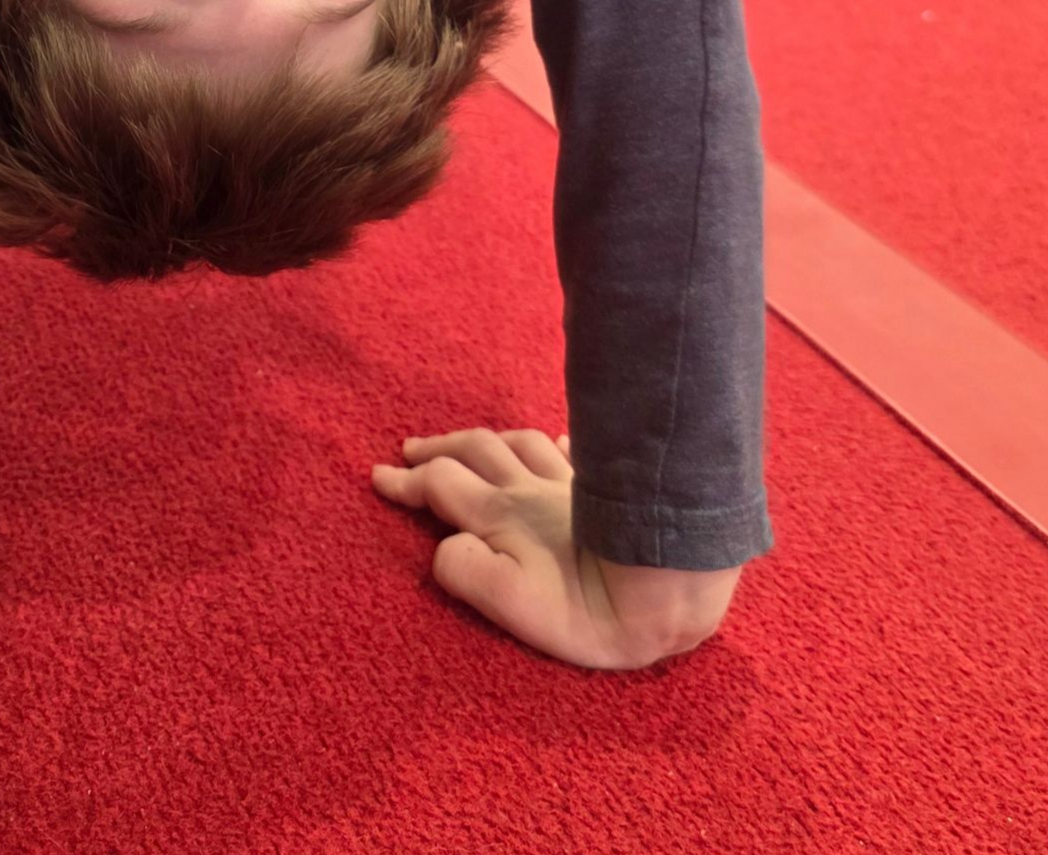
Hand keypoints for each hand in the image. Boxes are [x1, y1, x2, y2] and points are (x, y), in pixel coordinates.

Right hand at [371, 429, 739, 670]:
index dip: (404, 482)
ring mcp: (570, 484)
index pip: (439, 484)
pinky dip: (553, 444)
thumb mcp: (512, 605)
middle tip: (409, 451)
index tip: (377, 478)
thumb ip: (464, 572)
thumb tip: (444, 546)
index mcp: (500, 515)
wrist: (670, 592)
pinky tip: (556, 443)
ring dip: (487, 439)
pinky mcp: (607, 489)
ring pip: (519, 441)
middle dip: (437, 447)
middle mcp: (529, 489)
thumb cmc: (587, 609)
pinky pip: (574, 451)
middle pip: (475, 449)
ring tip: (472, 444)